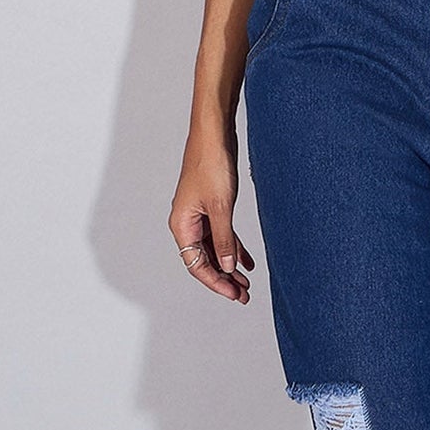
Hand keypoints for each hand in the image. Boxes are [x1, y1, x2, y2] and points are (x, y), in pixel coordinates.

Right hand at [169, 136, 255, 304]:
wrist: (214, 134)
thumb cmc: (211, 165)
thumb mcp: (221, 207)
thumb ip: (224, 239)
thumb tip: (225, 267)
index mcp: (182, 225)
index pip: (196, 264)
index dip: (216, 282)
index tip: (235, 294)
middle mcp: (187, 223)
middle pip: (204, 260)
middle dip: (224, 278)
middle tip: (244, 294)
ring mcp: (198, 215)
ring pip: (214, 249)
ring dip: (229, 265)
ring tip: (247, 282)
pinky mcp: (211, 206)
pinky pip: (220, 234)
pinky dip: (233, 248)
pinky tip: (247, 261)